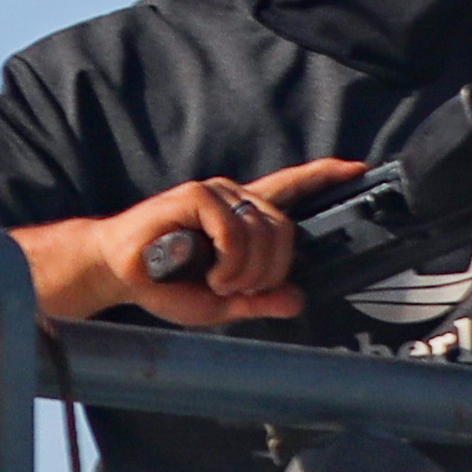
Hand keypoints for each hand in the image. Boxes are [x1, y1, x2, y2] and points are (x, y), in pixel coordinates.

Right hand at [32, 158, 363, 328]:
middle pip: (286, 230)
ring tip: (220, 284)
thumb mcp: (220, 303)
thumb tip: (296, 301)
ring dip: (248, 271)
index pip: (289, 188)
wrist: (115, 273)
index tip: (356, 168)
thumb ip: (258, 300)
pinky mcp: (196, 195)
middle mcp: (234, 198)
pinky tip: (211, 274)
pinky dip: (230, 260)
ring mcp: (217, 192)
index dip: (323, 177)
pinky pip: (236, 229)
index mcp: (241, 217)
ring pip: (266, 232)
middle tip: (239, 291)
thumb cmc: (163, 284)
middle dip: (271, 270)